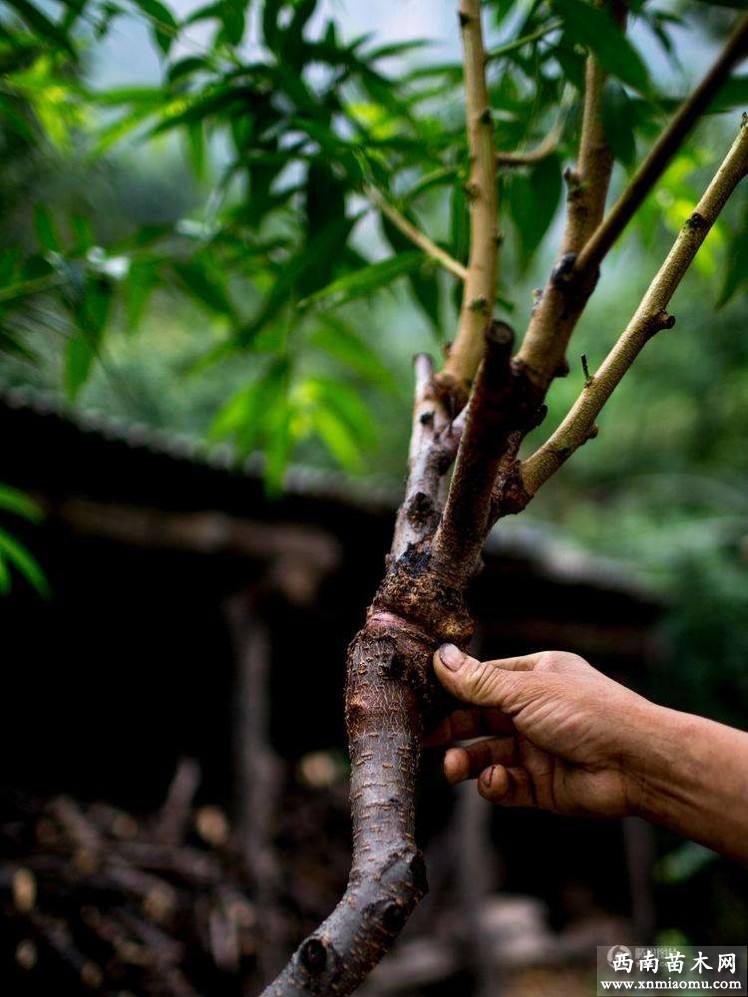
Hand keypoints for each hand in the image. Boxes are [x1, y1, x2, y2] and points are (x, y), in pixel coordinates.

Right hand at [429, 644, 653, 817]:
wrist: (636, 764)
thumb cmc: (587, 712)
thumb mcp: (526, 691)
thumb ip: (478, 682)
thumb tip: (439, 658)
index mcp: (536, 677)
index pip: (483, 679)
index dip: (453, 689)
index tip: (421, 698)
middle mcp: (535, 710)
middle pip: (480, 718)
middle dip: (452, 728)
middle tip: (423, 737)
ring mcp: (538, 748)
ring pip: (488, 754)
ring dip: (468, 760)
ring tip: (454, 768)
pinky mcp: (542, 785)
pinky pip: (506, 784)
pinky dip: (495, 785)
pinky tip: (496, 781)